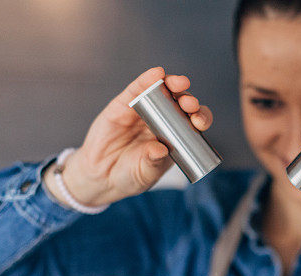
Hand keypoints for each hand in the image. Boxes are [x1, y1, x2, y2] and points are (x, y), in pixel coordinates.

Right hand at [50, 67, 213, 205]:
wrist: (100, 175)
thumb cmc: (129, 176)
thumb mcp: (144, 174)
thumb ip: (152, 162)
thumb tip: (160, 150)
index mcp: (176, 137)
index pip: (194, 123)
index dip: (200, 118)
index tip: (199, 122)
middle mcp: (164, 120)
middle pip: (181, 103)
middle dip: (189, 100)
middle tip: (189, 104)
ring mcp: (145, 110)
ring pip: (163, 91)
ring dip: (173, 84)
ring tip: (179, 84)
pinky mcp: (125, 103)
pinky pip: (137, 88)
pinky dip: (147, 79)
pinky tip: (156, 74)